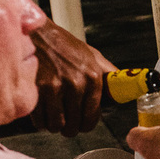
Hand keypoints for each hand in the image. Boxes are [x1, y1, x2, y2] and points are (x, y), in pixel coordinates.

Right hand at [29, 18, 115, 136]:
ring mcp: (55, 86)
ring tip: (52, 115)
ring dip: (53, 125)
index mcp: (93, 78)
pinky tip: (41, 111)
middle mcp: (76, 83)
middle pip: (74, 125)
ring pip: (56, 125)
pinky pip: (39, 119)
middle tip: (65, 121)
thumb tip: (123, 91)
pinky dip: (39, 120)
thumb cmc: (63, 44)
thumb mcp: (92, 56)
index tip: (81, 124)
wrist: (36, 31)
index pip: (92, 117)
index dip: (85, 125)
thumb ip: (107, 75)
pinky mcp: (36, 89)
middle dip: (69, 127)